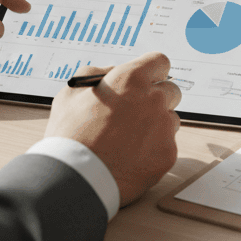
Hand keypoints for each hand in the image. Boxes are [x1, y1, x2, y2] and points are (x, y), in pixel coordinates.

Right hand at [45, 52, 180, 205]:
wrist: (74, 179)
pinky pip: (168, 145)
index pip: (159, 62)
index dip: (151, 71)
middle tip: (135, 114)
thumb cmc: (69, 135)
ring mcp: (164, 127)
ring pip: (171, 119)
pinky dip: (154, 150)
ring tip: (129, 140)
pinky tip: (131, 158)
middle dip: (156, 98)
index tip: (146, 80)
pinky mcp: (168, 153)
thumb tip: (113, 71)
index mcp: (131, 79)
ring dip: (157, 125)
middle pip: (171, 90)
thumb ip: (96, 74)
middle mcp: (153, 99)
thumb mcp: (71, 93)